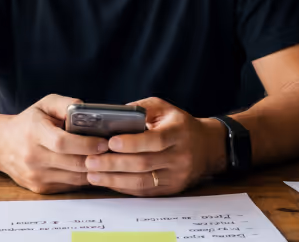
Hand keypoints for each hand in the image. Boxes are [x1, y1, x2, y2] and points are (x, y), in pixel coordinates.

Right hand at [0, 94, 107, 193]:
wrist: (1, 145)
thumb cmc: (28, 123)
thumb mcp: (44, 104)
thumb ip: (66, 104)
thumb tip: (88, 110)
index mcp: (33, 133)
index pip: (62, 142)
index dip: (86, 144)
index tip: (104, 142)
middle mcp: (32, 157)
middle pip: (72, 163)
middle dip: (96, 159)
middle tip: (113, 152)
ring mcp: (35, 175)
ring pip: (74, 178)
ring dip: (94, 171)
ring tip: (107, 160)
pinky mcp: (40, 188)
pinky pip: (69, 186)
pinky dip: (83, 178)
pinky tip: (92, 168)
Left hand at [83, 97, 224, 196]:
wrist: (207, 147)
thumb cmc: (179, 124)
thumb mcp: (164, 108)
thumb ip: (141, 109)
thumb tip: (112, 115)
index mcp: (179, 132)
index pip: (155, 140)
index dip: (132, 143)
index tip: (110, 142)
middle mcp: (180, 156)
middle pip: (144, 163)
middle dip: (114, 163)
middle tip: (90, 161)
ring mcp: (176, 175)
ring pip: (142, 181)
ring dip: (114, 179)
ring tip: (92, 174)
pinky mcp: (171, 189)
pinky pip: (144, 191)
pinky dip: (123, 187)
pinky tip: (107, 182)